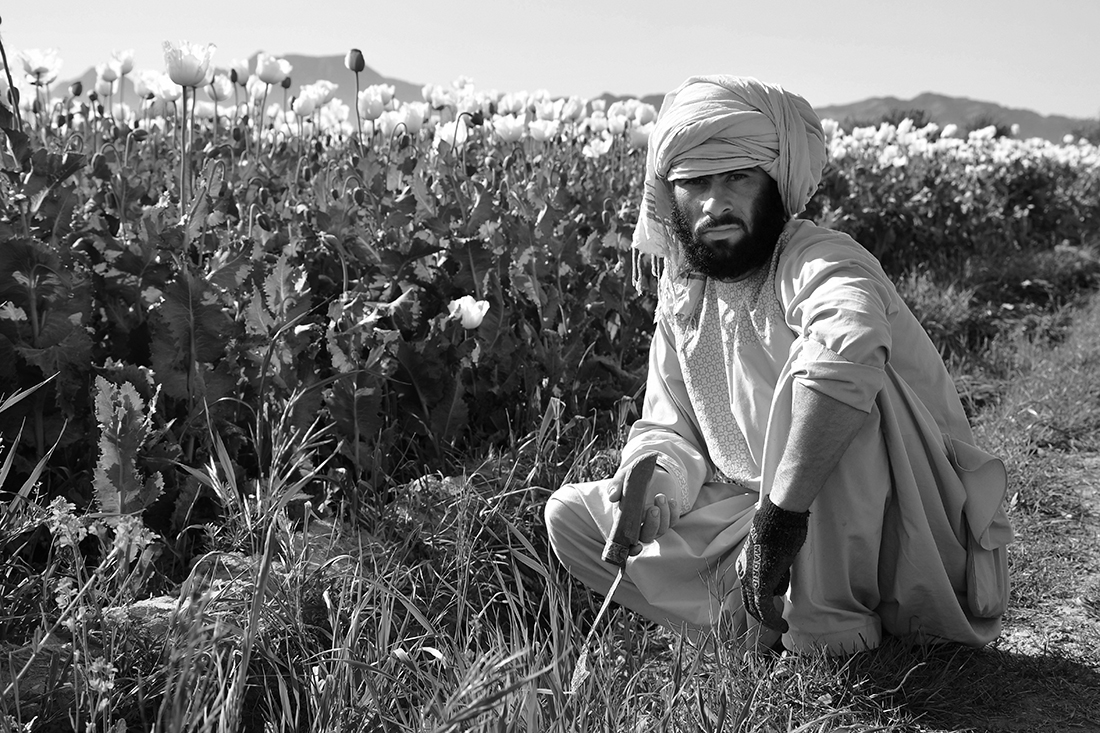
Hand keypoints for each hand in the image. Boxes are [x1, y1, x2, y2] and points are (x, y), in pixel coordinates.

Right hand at [608, 463, 681, 551]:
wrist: (651, 469)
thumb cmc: (633, 476)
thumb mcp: (623, 477)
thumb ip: (616, 486)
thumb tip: (612, 497)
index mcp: (625, 519)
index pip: (626, 540)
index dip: (631, 549)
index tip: (637, 546)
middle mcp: (640, 525)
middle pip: (646, 537)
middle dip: (651, 525)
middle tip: (653, 509)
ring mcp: (655, 522)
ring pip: (661, 530)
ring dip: (663, 515)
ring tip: (660, 496)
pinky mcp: (668, 517)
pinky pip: (673, 521)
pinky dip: (673, 512)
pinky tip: (671, 500)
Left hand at [736, 494, 808, 632]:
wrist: (779, 517)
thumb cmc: (781, 528)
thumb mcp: (775, 552)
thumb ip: (775, 569)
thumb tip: (779, 583)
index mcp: (744, 564)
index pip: (748, 591)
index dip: (759, 604)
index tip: (772, 612)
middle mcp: (743, 572)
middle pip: (749, 603)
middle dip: (762, 616)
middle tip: (776, 624)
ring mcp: (750, 578)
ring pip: (756, 608)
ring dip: (770, 620)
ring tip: (782, 624)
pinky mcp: (760, 583)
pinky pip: (764, 609)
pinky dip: (773, 620)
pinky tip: (782, 625)